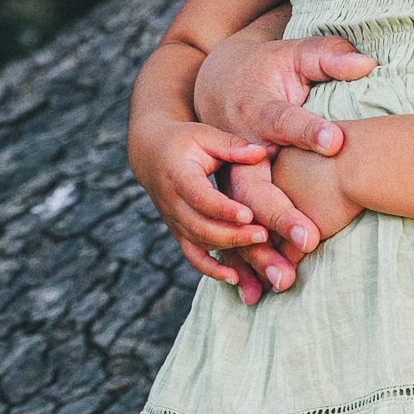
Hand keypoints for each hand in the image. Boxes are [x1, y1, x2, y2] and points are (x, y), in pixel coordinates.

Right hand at [130, 114, 282, 301]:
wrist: (150, 155)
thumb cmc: (184, 141)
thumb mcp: (205, 135)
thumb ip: (233, 146)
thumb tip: (263, 153)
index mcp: (178, 177)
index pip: (200, 198)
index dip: (223, 209)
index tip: (248, 214)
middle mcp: (172, 203)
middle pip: (201, 226)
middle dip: (232, 234)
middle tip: (263, 234)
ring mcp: (174, 221)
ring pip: (199, 243)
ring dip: (228, 249)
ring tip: (260, 246)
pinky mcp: (179, 232)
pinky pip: (192, 256)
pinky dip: (211, 270)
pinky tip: (234, 278)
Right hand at [194, 28, 375, 272]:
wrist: (216, 83)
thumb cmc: (265, 69)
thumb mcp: (293, 53)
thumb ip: (328, 56)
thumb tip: (367, 61)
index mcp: (255, 109)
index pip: (282, 120)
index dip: (308, 130)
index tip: (337, 142)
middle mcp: (235, 146)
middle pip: (252, 185)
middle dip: (279, 214)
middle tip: (310, 240)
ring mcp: (221, 175)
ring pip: (234, 218)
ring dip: (257, 251)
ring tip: (285, 279)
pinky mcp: (216, 196)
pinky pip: (219, 235)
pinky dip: (234, 265)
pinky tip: (252, 293)